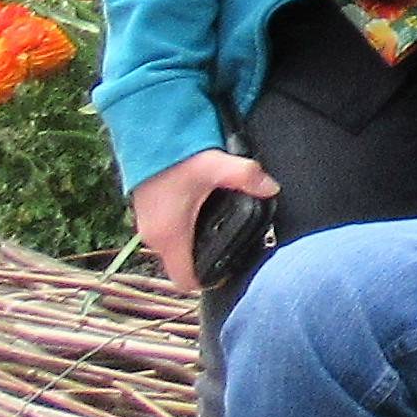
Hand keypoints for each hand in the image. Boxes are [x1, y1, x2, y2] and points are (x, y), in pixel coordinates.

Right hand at [130, 147, 271, 287]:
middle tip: (231, 246)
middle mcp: (154, 237)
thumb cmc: (175, 156)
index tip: (227, 270)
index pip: (185, 280)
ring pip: (175, 250)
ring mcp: (148, 226)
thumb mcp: (214, 165)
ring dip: (194, 246)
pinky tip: (202, 215)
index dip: (207, 281)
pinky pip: (168, 235)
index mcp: (170, 236)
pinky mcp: (148, 214)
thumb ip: (245, 176)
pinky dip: (184, 233)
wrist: (144, 134)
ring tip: (220, 231)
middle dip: (205, 262)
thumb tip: (271, 188)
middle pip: (181, 266)